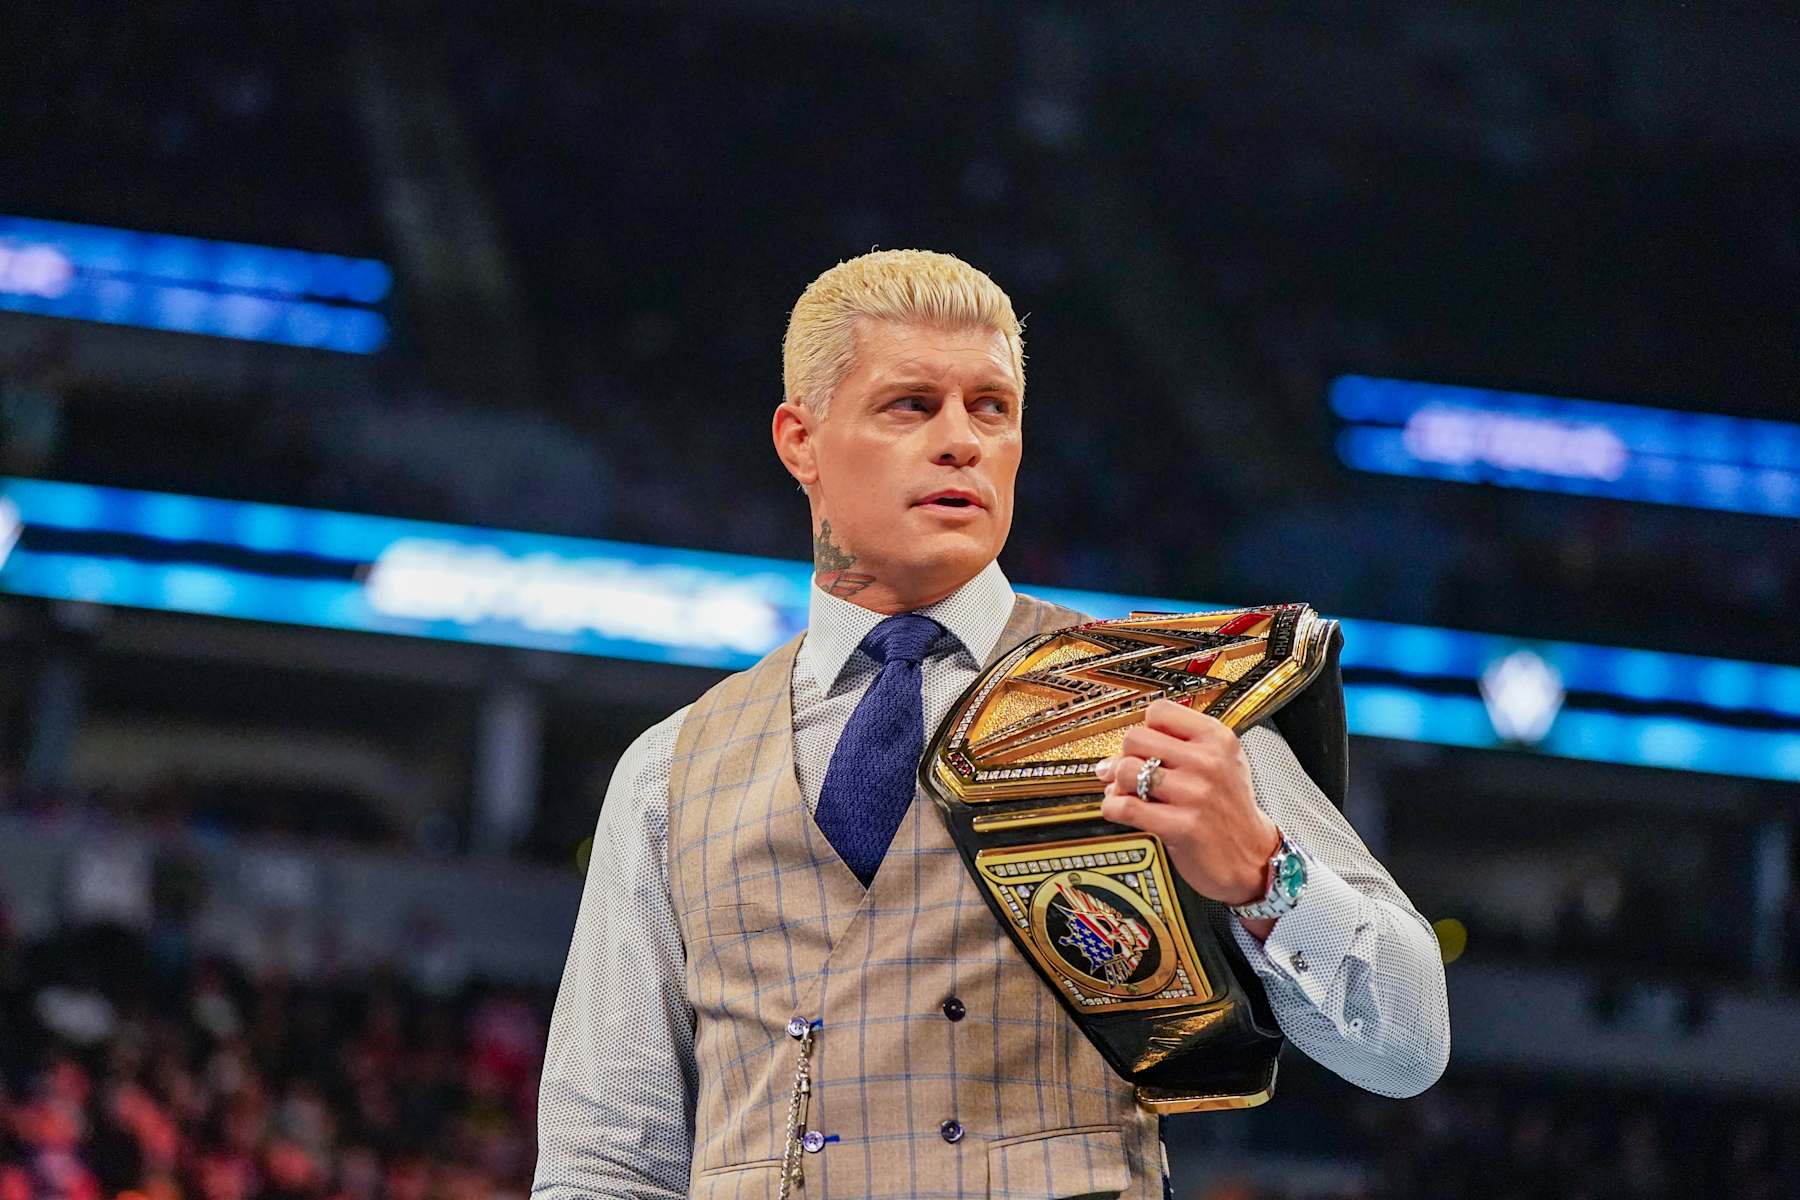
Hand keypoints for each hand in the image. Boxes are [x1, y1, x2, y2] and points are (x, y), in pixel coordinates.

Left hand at [1095, 699, 1281, 910]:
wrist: (1253, 858)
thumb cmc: (1230, 811)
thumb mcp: (1220, 763)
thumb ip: (1177, 747)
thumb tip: (1115, 753)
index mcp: (1218, 739)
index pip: (1159, 711)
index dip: (1145, 730)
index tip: (1146, 747)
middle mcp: (1209, 762)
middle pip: (1135, 738)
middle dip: (1125, 756)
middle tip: (1130, 773)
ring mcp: (1195, 794)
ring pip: (1126, 770)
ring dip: (1117, 784)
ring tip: (1127, 793)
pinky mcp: (1182, 826)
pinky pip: (1126, 806)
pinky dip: (1113, 808)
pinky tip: (1122, 810)